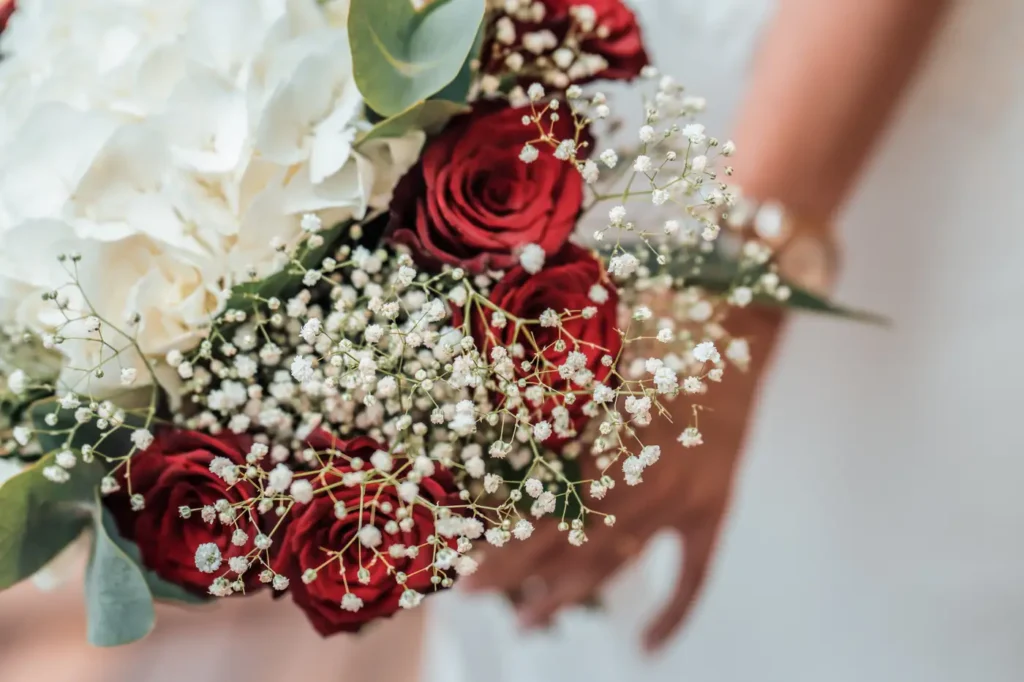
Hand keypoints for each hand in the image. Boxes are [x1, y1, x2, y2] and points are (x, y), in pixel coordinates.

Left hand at [463, 305, 784, 650]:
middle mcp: (647, 482)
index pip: (545, 514)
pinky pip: (694, 574)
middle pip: (572, 545)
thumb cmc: (658, 330)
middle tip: (476, 596)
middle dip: (520, 576)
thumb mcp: (598, 356)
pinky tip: (646, 645)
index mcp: (612, 443)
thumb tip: (490, 428)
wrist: (737, 331)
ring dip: (569, 596)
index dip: (505, 547)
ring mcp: (685, 502)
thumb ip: (554, 397)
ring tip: (529, 623)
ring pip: (617, 564)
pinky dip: (672, 612)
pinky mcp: (715, 511)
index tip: (466, 571)